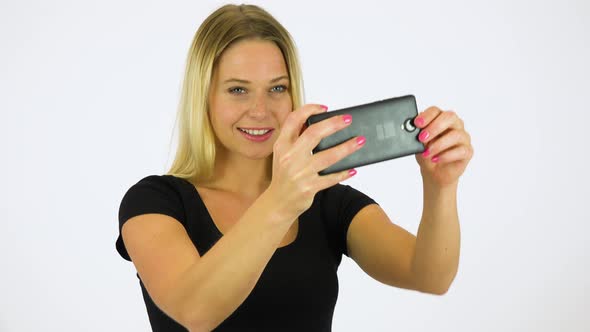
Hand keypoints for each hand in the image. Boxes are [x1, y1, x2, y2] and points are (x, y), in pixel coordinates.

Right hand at [267, 104, 364, 219]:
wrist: (278, 202)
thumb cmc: (284, 176)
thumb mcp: (283, 154)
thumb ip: (296, 138)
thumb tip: (319, 123)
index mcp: (282, 145)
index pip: (293, 120)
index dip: (309, 110)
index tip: (324, 108)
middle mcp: (290, 157)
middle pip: (314, 134)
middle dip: (334, 124)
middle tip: (348, 120)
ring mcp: (300, 173)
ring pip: (328, 156)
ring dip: (346, 147)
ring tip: (359, 141)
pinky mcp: (309, 187)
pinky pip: (331, 178)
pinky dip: (344, 172)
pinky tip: (353, 168)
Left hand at [413, 106, 472, 187]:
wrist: (434, 173)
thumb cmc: (427, 154)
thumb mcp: (418, 144)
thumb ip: (418, 134)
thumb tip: (414, 129)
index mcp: (440, 118)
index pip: (436, 110)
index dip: (426, 116)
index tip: (417, 123)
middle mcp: (454, 125)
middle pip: (449, 117)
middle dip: (434, 127)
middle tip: (422, 138)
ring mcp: (463, 137)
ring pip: (455, 135)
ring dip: (438, 144)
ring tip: (427, 153)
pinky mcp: (467, 151)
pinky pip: (461, 150)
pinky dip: (446, 155)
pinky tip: (436, 159)